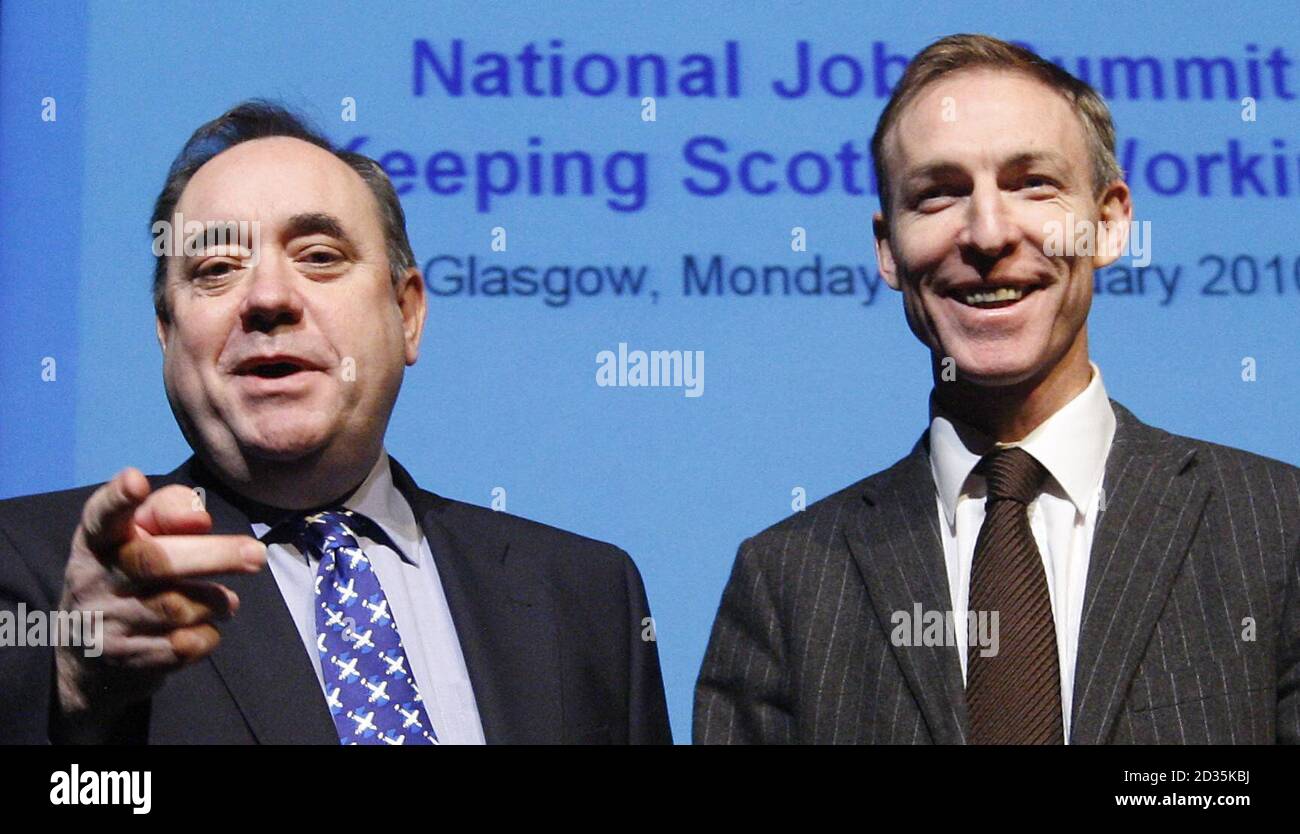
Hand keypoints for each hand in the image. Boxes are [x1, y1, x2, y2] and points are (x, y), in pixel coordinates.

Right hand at [55, 467, 265, 739]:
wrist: (91, 654)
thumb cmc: (130, 574)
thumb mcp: (138, 536)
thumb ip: (169, 512)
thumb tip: (199, 515)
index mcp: (98, 539)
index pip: (102, 515)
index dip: (119, 498)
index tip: (136, 481)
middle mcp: (95, 578)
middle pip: (155, 561)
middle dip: (213, 556)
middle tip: (256, 555)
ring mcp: (107, 622)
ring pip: (178, 607)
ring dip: (215, 601)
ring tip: (225, 600)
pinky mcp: (127, 659)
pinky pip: (185, 645)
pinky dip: (207, 635)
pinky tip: (203, 627)